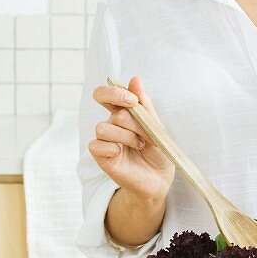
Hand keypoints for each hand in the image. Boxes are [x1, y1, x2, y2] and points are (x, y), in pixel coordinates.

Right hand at [89, 76, 174, 202]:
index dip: (114, 92)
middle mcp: (111, 124)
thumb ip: (144, 104)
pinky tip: (122, 154)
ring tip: (139, 145)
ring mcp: (104, 140)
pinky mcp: (101, 156)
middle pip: (114, 113)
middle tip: (146, 134)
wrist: (160, 178)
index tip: (132, 100)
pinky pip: (96, 145)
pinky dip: (112, 148)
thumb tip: (135, 79)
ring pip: (103, 128)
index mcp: (122, 112)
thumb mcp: (155, 125)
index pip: (105, 94)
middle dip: (135, 123)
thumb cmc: (158, 150)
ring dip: (126, 136)